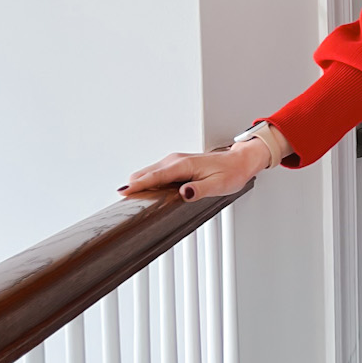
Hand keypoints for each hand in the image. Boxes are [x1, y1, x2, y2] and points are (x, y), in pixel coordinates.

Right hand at [120, 137, 270, 204]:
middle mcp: (176, 160)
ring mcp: (175, 161)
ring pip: (149, 172)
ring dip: (138, 182)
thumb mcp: (218, 185)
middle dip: (133, 185)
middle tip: (121, 202)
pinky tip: (143, 191)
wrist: (240, 162)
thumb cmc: (231, 173)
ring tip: (127, 198)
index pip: (155, 176)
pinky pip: (155, 172)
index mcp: (183, 166)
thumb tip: (184, 194)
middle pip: (146, 173)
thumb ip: (199, 190)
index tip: (123, 192)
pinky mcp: (176, 164)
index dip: (138, 185)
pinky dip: (146, 180)